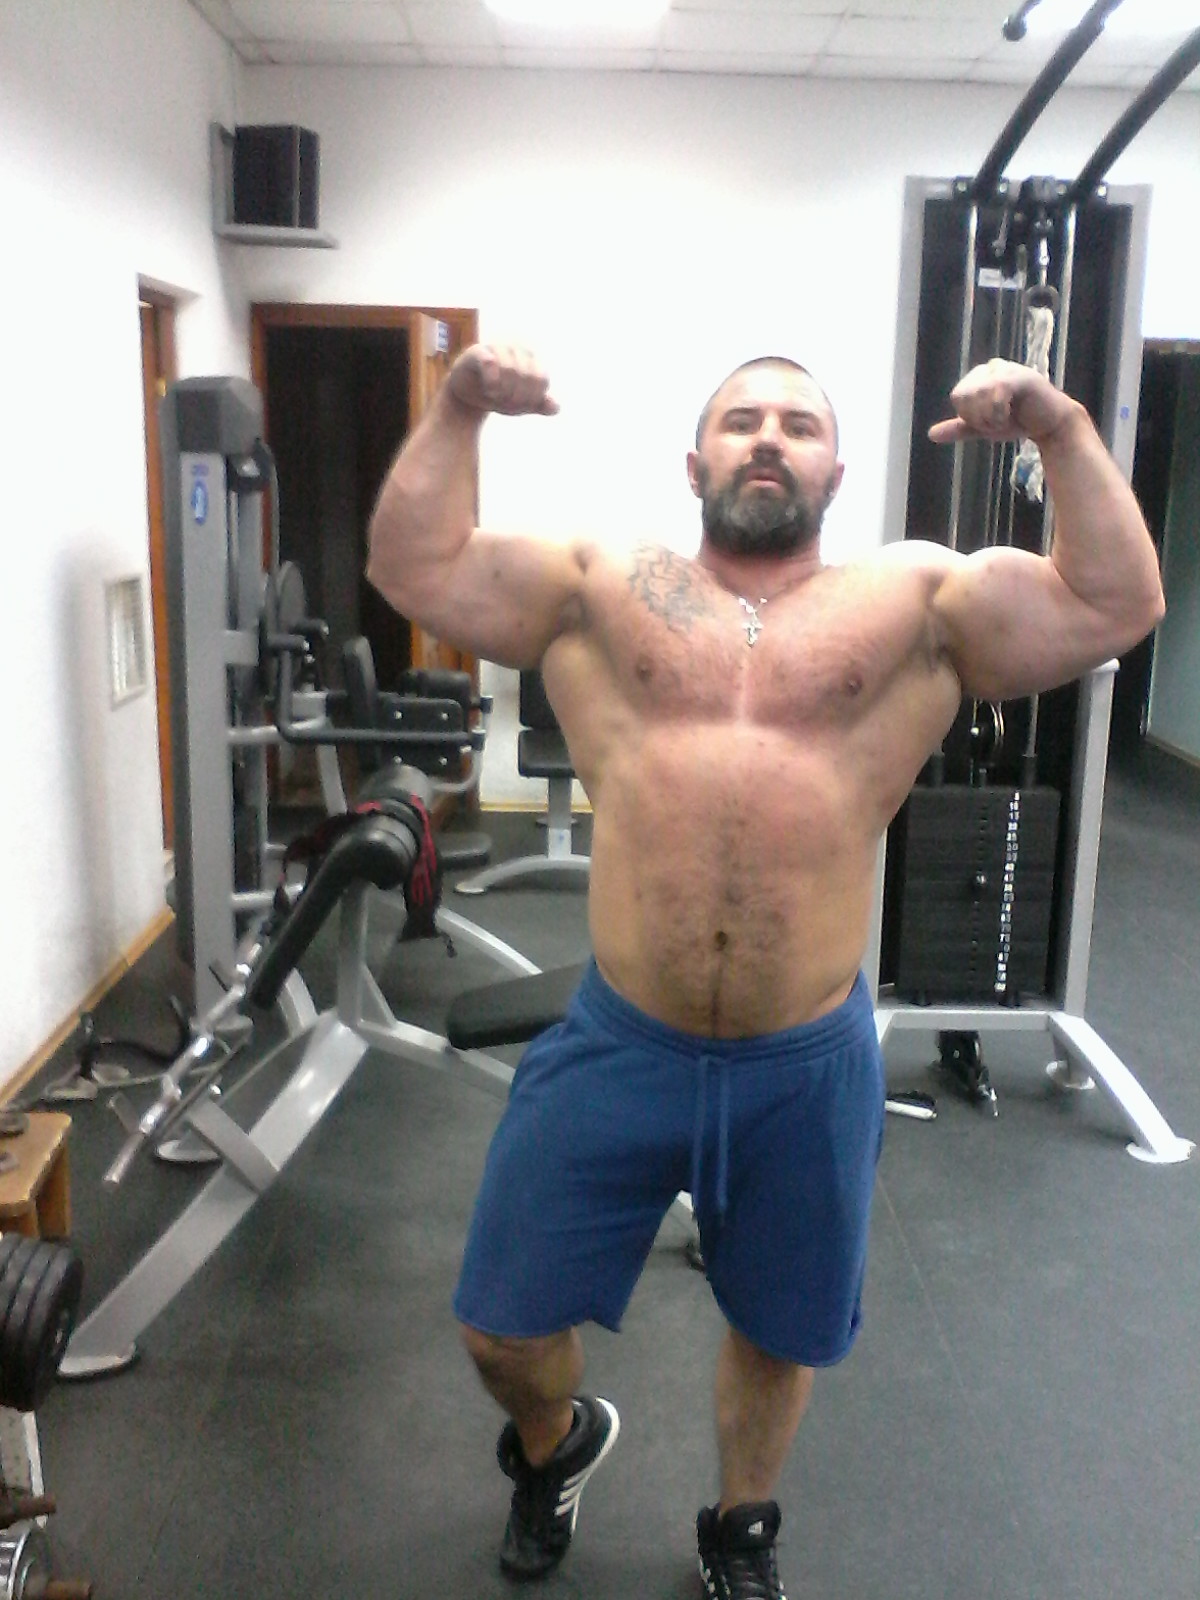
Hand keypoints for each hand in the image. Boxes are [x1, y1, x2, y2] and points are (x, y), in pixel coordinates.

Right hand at [447, 344, 558, 416]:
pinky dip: (492, 382)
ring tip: (496, 397)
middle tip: (506, 404)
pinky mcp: (478, 351)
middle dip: (517, 398)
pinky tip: (489, 391)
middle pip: (527, 376)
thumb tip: (556, 408)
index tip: (521, 407)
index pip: (542, 380)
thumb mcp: (522, 404)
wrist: (467, 394)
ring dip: (504, 392)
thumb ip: (540, 405)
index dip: (533, 399)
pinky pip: (490, 363)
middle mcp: (517, 348)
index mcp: (532, 359)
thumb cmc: (499, 395)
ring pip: (510, 370)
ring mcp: (497, 346)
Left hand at [928, 359, 1075, 446]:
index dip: (971, 416)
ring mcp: (1006, 369)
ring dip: (991, 418)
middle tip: (1000, 420)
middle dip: (980, 418)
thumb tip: (931, 434)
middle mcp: (991, 367)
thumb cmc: (1018, 421)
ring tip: (1008, 416)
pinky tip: (1014, 413)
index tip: (991, 421)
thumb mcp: (983, 426)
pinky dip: (1000, 413)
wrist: (1050, 424)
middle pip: (964, 395)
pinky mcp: (1020, 377)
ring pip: (977, 396)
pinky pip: (995, 395)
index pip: (957, 397)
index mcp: (979, 376)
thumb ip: (959, 428)